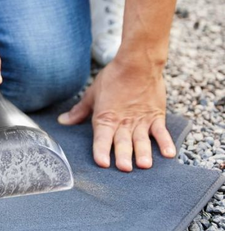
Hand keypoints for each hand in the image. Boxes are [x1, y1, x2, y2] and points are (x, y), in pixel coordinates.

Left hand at [58, 56, 175, 170]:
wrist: (138, 62)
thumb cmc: (113, 77)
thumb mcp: (92, 94)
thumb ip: (79, 111)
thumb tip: (63, 121)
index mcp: (106, 117)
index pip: (102, 137)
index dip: (101, 150)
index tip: (102, 163)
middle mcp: (123, 121)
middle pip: (122, 141)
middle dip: (123, 155)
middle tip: (124, 168)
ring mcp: (141, 120)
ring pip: (141, 139)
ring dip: (143, 152)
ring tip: (144, 165)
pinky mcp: (155, 116)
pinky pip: (161, 131)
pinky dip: (165, 142)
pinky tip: (169, 154)